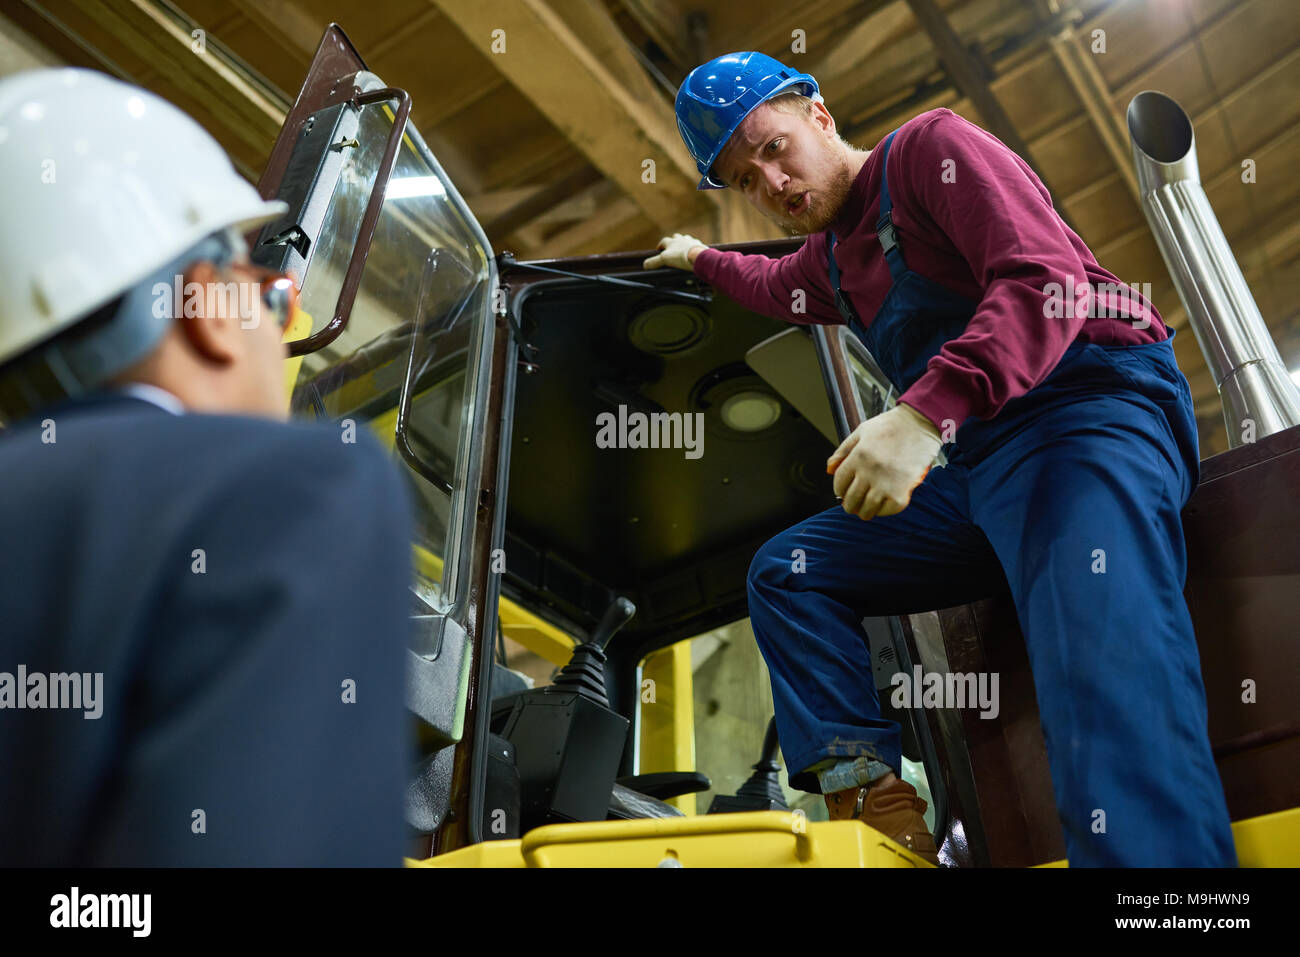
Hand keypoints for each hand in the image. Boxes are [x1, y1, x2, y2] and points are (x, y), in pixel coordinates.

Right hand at [643, 233, 706, 270]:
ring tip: (683, 250)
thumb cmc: (680, 257)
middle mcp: (681, 239)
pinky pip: (696, 244)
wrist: (697, 256)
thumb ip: (654, 262)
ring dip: (684, 243)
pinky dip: (694, 248)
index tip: (659, 250)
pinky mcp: (700, 245)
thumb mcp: (664, 259)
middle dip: (673, 242)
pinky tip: (694, 253)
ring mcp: (691, 241)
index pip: (663, 241)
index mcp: (671, 242)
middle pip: (676, 237)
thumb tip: (644, 265)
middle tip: (672, 249)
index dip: (660, 246)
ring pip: (686, 239)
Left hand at [827, 403, 942, 519]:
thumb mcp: (861, 432)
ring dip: (865, 511)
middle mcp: (869, 471)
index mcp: (858, 456)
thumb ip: (843, 451)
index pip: (839, 483)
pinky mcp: (902, 491)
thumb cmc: (891, 426)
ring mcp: (886, 483)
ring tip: (866, 509)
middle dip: (849, 505)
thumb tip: (829, 469)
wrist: (921, 423)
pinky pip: (888, 510)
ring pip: (867, 509)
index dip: (839, 491)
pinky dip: (884, 511)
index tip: (843, 493)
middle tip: (853, 505)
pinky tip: (883, 505)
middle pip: (851, 500)